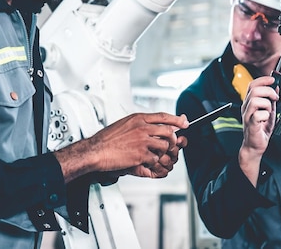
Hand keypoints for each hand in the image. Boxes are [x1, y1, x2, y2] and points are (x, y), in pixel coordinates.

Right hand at [55, 112, 188, 181]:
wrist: (96, 151)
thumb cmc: (107, 139)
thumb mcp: (125, 124)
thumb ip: (141, 124)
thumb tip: (155, 126)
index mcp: (138, 118)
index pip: (163, 116)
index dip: (176, 120)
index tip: (184, 123)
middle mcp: (142, 128)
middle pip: (168, 132)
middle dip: (172, 140)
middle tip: (170, 145)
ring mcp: (143, 141)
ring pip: (164, 146)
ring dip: (161, 152)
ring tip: (152, 155)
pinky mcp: (141, 155)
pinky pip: (155, 159)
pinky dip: (152, 162)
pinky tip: (144, 162)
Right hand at [238, 76, 276, 184]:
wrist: (255, 146)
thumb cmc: (261, 129)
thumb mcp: (269, 111)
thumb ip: (271, 100)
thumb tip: (276, 87)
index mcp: (250, 102)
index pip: (252, 85)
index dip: (263, 80)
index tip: (273, 79)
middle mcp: (246, 107)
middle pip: (254, 90)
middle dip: (268, 91)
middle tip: (275, 98)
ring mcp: (247, 115)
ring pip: (255, 100)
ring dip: (267, 104)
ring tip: (270, 111)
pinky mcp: (251, 124)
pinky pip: (257, 114)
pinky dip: (265, 115)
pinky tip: (266, 119)